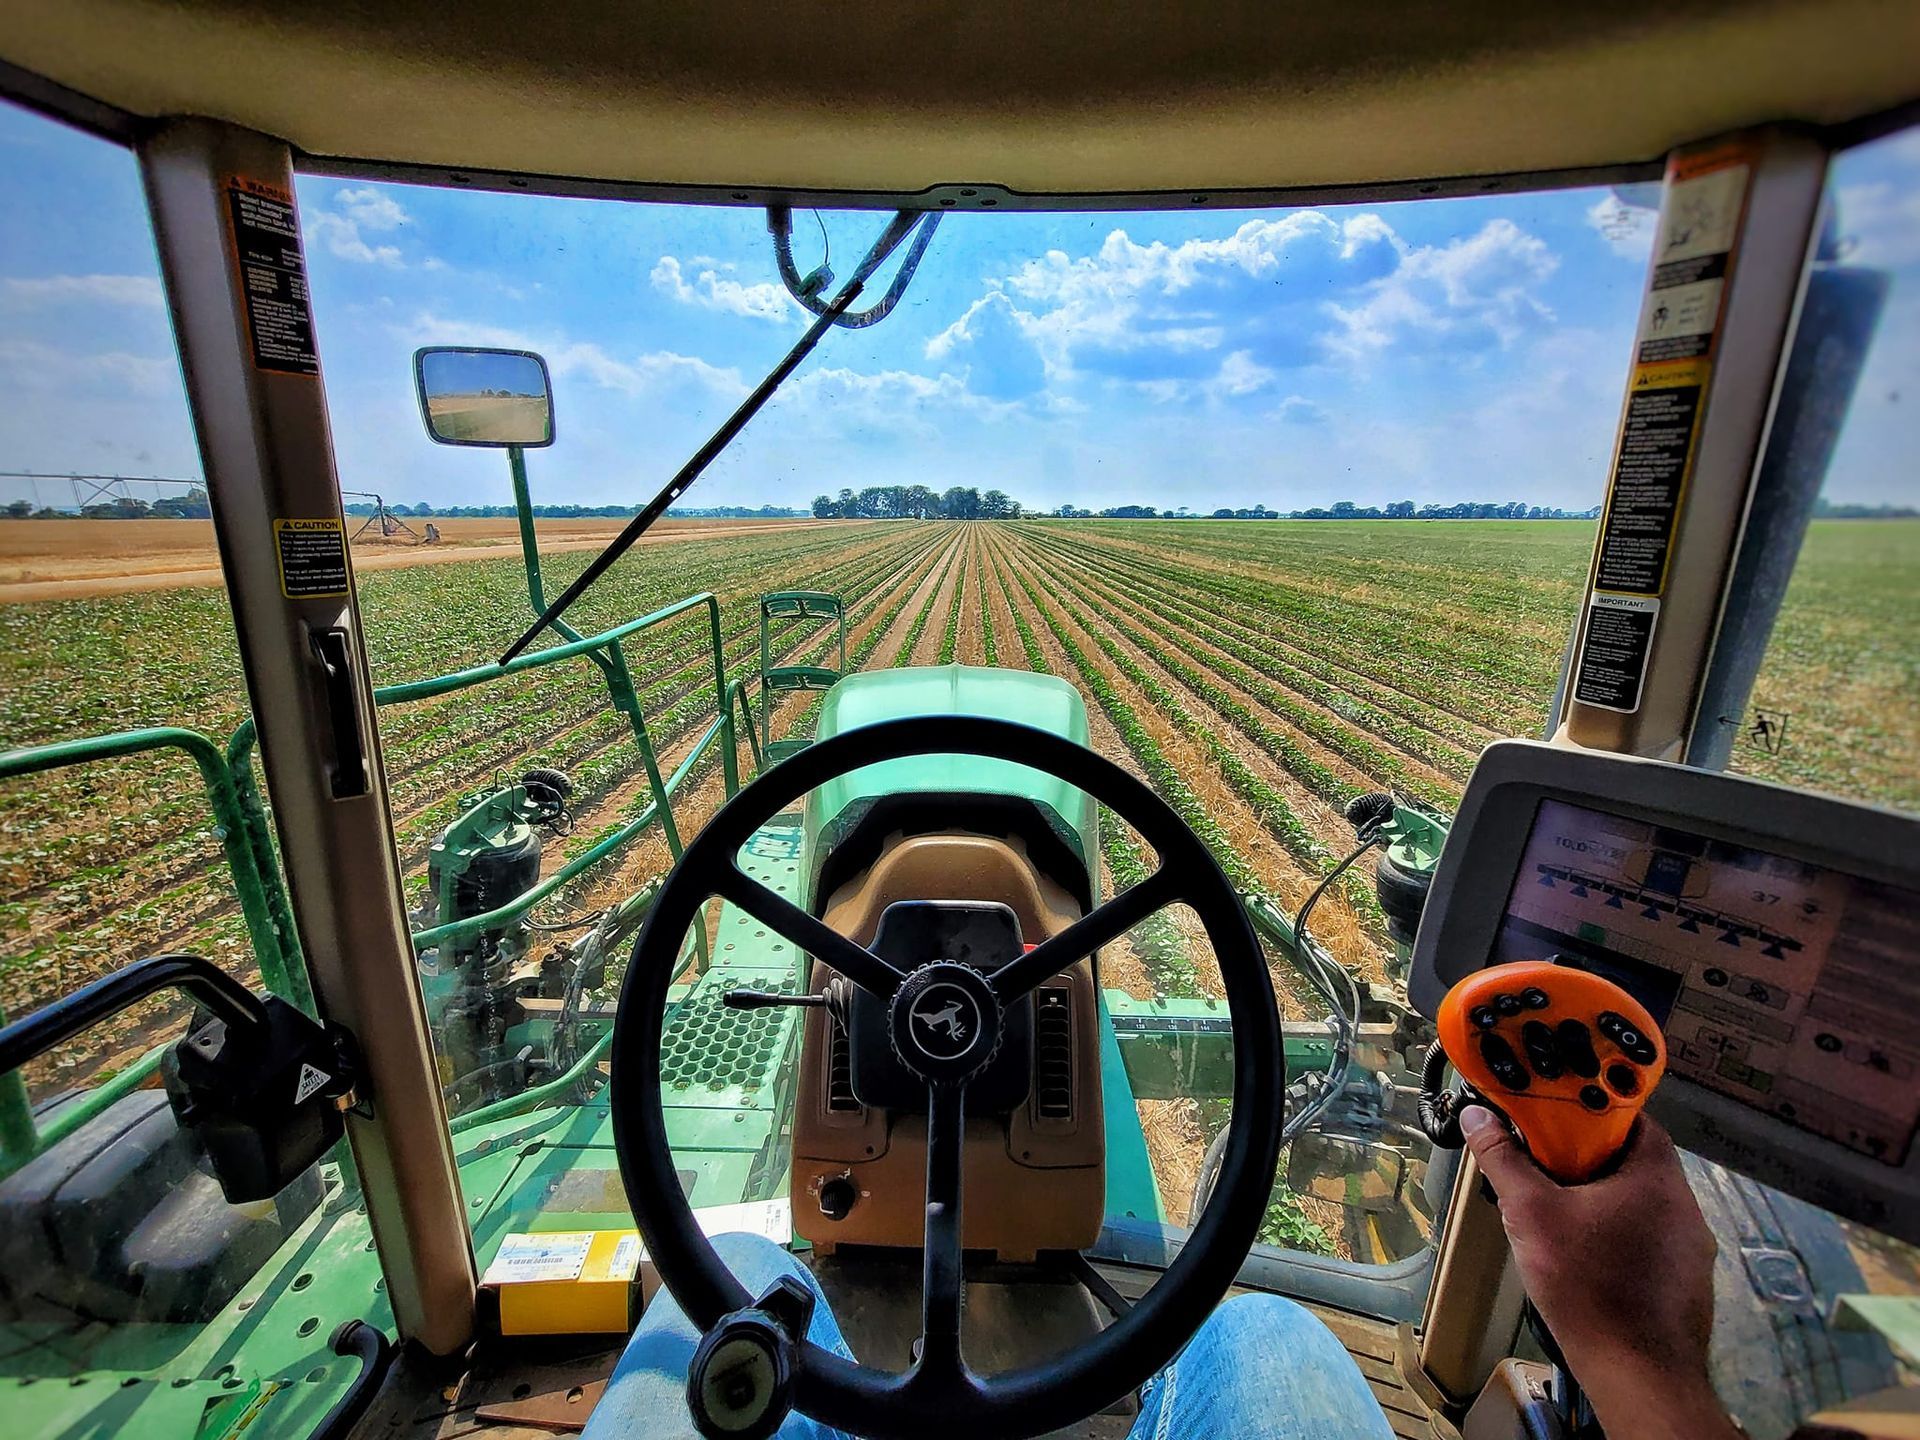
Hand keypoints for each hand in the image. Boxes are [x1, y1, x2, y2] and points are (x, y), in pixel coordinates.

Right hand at [1458, 1104, 1738, 1439]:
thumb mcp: (1531, 1215)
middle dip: (1592, 1161)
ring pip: (1645, 1205)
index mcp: (1658, 1176)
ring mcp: (1694, 1248)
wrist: (1638, 1373)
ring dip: (1608, 1202)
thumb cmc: (1586, 1284)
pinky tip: (1591, 1260)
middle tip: (1548, 1167)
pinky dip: (1624, 1239)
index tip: (1558, 1119)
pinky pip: (1655, 1243)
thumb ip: (1503, 1160)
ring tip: (1563, 1215)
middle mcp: (1686, 1205)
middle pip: (1637, 1161)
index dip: (1593, 1113)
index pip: (1633, 1118)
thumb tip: (1476, 1114)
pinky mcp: (1690, 1283)